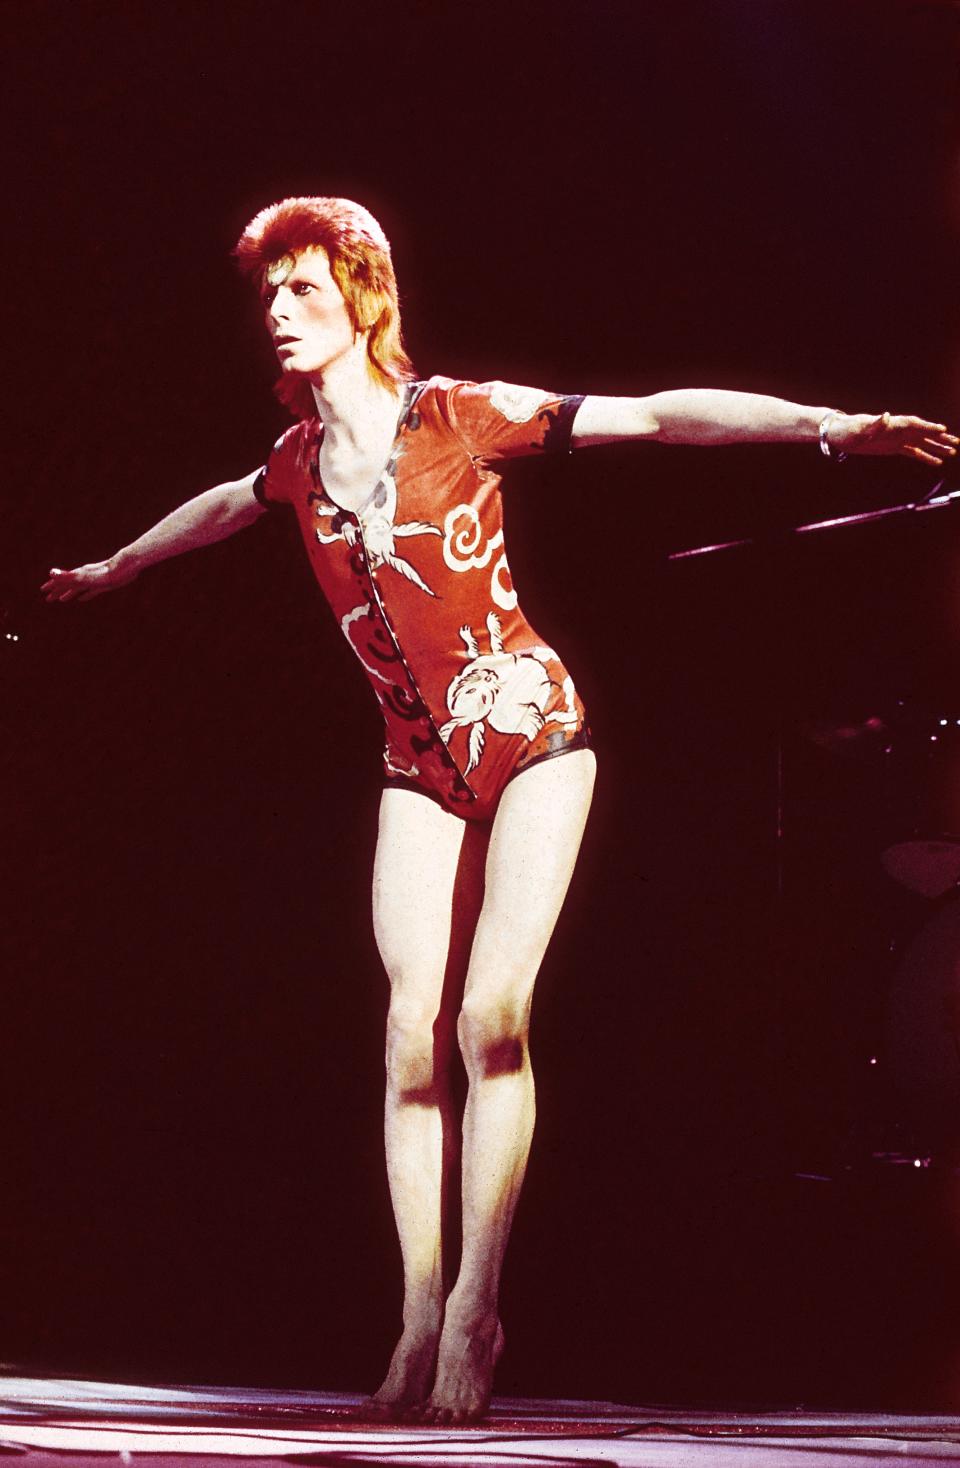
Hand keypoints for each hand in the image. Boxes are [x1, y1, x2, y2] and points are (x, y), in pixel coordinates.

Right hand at [41, 556, 137, 603]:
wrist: (125, 567)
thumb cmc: (104, 573)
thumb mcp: (84, 577)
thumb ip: (67, 576)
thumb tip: (50, 572)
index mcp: (78, 575)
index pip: (61, 581)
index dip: (52, 586)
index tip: (43, 591)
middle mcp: (84, 576)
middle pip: (67, 585)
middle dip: (57, 591)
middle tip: (48, 599)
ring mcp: (94, 580)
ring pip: (78, 588)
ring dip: (69, 593)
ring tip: (62, 600)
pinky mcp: (104, 585)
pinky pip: (90, 591)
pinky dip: (85, 595)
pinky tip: (83, 598)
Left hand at [830, 412, 957, 465]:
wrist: (839, 434)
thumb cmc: (848, 430)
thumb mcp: (860, 429)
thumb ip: (874, 424)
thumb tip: (886, 415)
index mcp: (892, 424)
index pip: (915, 424)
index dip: (928, 427)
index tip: (943, 430)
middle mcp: (898, 430)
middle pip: (923, 433)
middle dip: (939, 438)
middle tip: (956, 442)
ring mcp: (897, 438)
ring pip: (922, 443)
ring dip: (937, 447)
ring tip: (952, 452)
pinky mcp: (893, 447)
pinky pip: (913, 452)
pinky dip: (925, 456)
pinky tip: (937, 462)